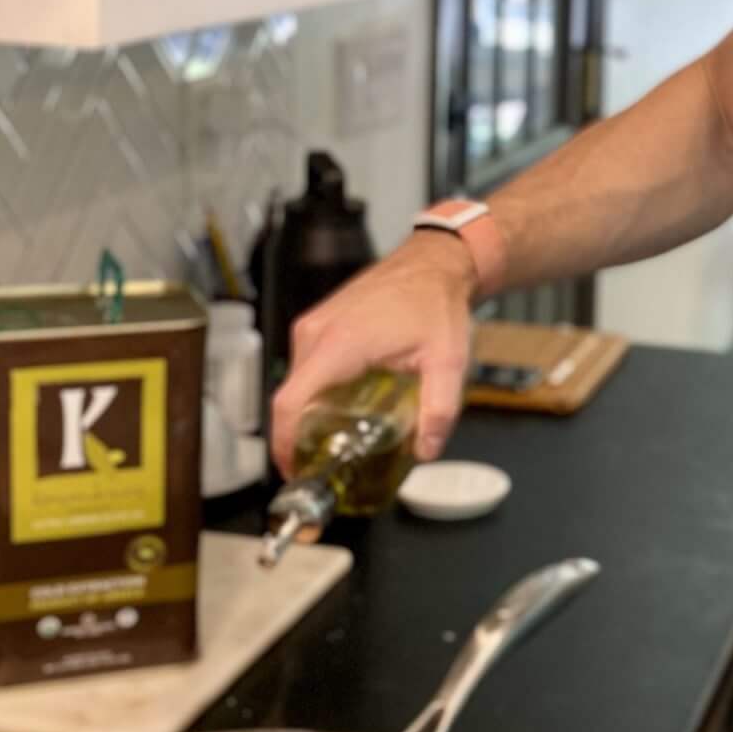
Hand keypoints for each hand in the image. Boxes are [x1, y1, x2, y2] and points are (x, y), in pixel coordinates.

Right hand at [270, 235, 476, 473]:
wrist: (433, 262)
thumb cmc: (435, 302)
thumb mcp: (448, 362)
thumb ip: (439, 410)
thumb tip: (426, 449)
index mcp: (339, 345)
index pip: (290, 402)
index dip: (284, 442)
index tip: (293, 469)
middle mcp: (316, 333)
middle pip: (290, 397)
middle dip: (299, 436)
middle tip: (322, 465)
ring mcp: (314, 325)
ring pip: (296, 381)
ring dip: (307, 413)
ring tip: (333, 440)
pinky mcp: (319, 322)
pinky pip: (306, 366)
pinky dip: (314, 391)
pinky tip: (340, 407)